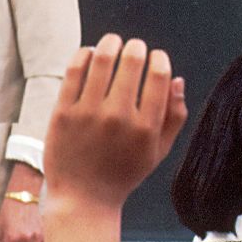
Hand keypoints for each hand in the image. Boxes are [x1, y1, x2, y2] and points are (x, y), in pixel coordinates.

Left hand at [43, 35, 186, 213]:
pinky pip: (74, 70)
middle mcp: (118, 118)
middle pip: (132, 60)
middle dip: (137, 47)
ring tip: (113, 43)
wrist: (83, 199)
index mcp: (145, 127)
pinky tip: (90, 55)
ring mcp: (88, 114)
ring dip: (111, 42)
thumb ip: (174, 117)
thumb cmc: (123, 174)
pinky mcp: (63, 112)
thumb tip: (177, 79)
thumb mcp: (158, 152)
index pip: (158, 75)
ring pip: (102, 58)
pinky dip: (84, 54)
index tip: (156, 57)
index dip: (159, 58)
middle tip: (134, 48)